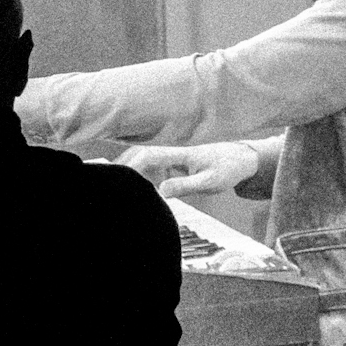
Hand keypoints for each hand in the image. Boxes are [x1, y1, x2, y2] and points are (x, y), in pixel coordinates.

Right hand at [120, 142, 258, 197]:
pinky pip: (149, 170)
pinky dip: (138, 178)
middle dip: (121, 166)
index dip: (131, 166)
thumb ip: (185, 186)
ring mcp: (169, 159)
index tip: (120, 180)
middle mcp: (170, 154)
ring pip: (141, 162)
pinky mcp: (171, 167)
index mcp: (178, 154)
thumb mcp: (209, 182)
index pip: (147, 156)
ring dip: (128, 172)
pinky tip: (133, 191)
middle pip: (138, 155)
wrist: (239, 159)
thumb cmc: (226, 169)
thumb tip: (161, 192)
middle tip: (107, 184)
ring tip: (115, 190)